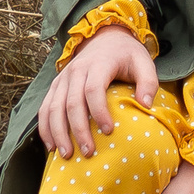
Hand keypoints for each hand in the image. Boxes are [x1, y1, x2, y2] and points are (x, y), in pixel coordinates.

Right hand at [40, 23, 159, 158]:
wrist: (105, 37)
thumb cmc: (127, 55)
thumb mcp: (144, 62)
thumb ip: (148, 82)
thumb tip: (146, 105)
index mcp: (99, 64)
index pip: (93, 89)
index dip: (99, 111)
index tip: (109, 131)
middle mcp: (76, 70)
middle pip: (72, 103)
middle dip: (79, 130)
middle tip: (89, 152)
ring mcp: (62, 78)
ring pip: (53, 107)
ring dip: (58, 133)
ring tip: (67, 155)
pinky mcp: (55, 86)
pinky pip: (44, 108)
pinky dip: (45, 128)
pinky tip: (51, 146)